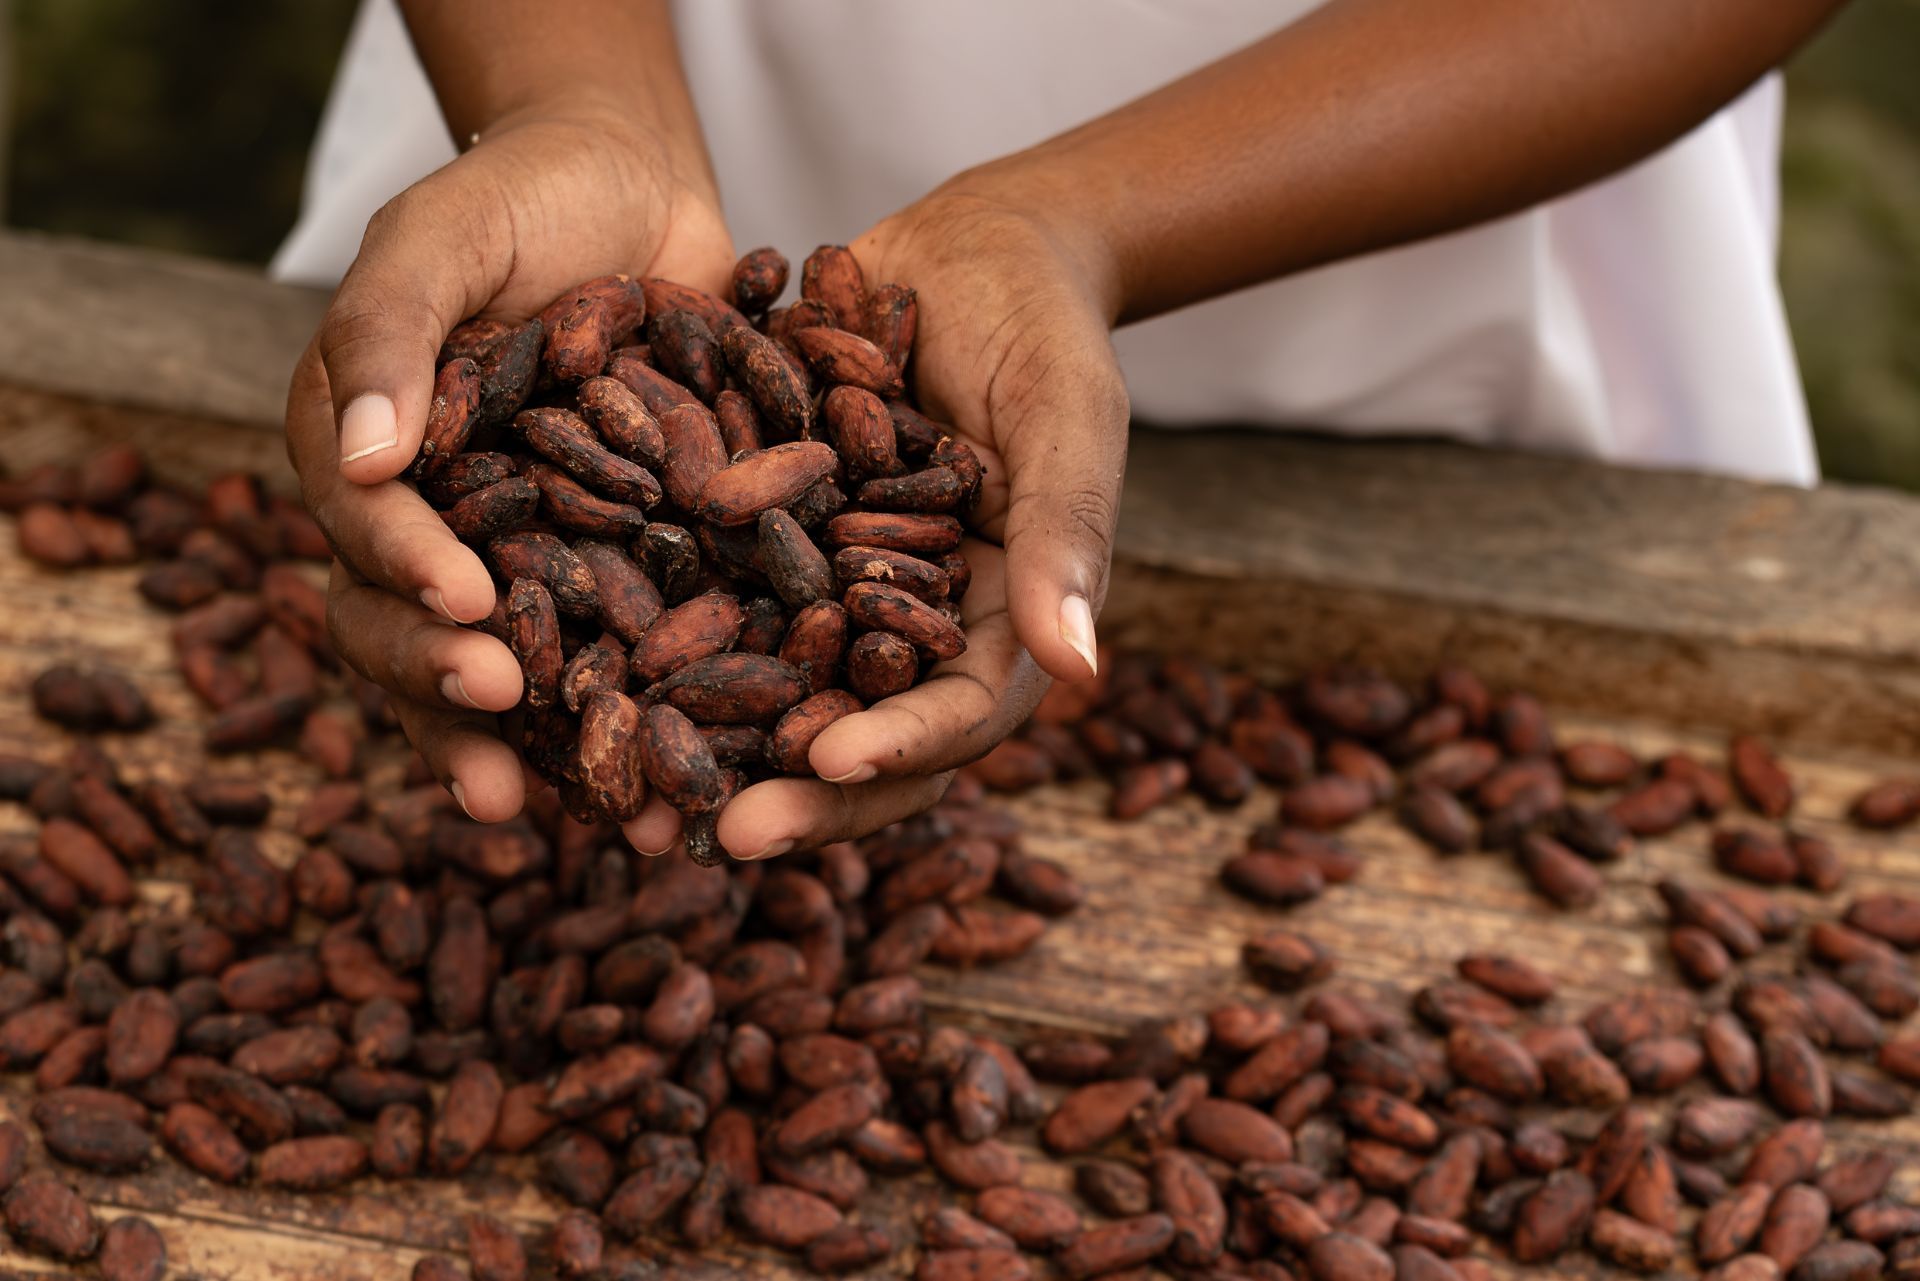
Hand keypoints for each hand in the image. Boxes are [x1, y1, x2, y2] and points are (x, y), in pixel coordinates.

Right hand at [286, 105, 733, 822]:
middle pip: (417, 635)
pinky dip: (652, 716)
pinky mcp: (617, 568)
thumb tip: (357, 459)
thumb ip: (392, 329)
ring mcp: (526, 557)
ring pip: (517, 673)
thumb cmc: (524, 195)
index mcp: (369, 459)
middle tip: (510, 732)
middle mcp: (437, 527)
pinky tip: (697, 775)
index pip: (368, 537)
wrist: (634, 188)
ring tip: (619, 820)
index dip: (408, 579)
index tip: (467, 608)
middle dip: (455, 692)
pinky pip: (622, 655)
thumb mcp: (446, 234)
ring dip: (555, 753)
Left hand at [659, 181, 1129, 859]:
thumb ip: (1063, 533)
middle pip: (853, 732)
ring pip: (770, 689)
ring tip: (635, 786)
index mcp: (994, 622)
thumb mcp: (1067, 414)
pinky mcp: (764, 541)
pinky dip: (656, 633)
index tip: (827, 763)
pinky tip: (583, 657)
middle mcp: (904, 627)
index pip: (953, 715)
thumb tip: (1081, 674)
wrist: (970, 245)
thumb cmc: (1043, 323)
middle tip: (716, 832)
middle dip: (792, 789)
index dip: (896, 750)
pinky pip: (709, 598)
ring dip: (711, 742)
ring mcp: (829, 590)